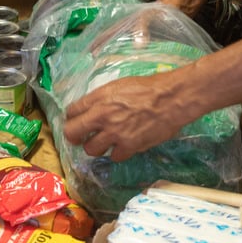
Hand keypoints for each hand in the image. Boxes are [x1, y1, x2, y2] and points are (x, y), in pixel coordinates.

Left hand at [63, 74, 189, 162]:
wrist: (170, 98)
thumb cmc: (147, 88)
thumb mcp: (118, 86)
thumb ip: (101, 98)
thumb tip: (90, 109)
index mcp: (99, 98)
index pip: (71, 111)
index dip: (72, 117)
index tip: (75, 120)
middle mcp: (102, 116)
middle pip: (73, 133)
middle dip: (74, 136)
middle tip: (81, 137)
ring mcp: (115, 134)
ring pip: (91, 150)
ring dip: (96, 147)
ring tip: (104, 142)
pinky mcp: (129, 147)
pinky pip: (114, 157)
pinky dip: (117, 153)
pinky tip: (122, 146)